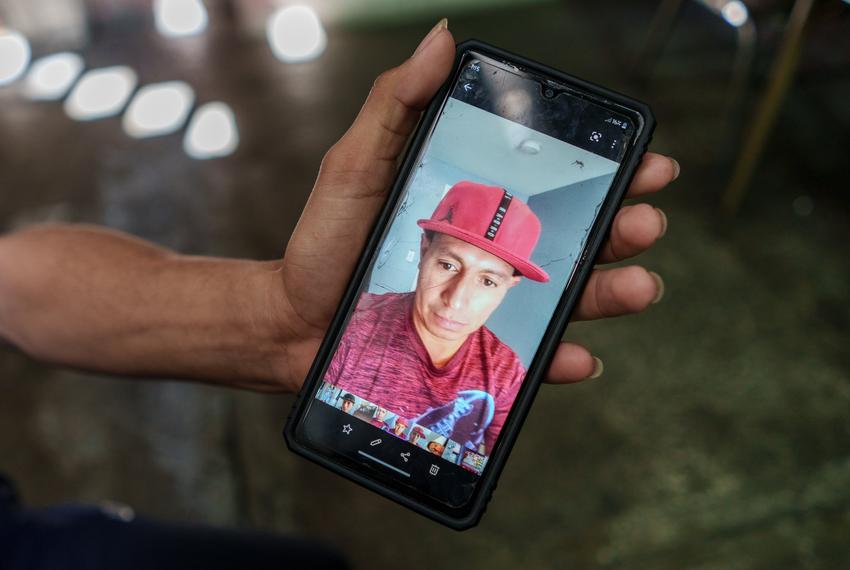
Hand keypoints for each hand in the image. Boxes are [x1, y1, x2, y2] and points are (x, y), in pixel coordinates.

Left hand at [277, 20, 677, 387]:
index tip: (641, 158)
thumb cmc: (327, 240)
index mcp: (479, 200)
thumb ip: (398, 104)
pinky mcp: (477, 344)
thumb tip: (443, 39)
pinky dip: (561, 358)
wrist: (295, 319)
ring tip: (641, 284)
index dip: (604, 170)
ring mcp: (491, 299)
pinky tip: (581, 357)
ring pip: (568, 295)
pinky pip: (528, 355)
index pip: (554, 181)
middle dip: (622, 226)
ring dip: (611, 290)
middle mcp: (496, 247)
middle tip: (646, 219)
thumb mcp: (358, 163)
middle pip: (576, 236)